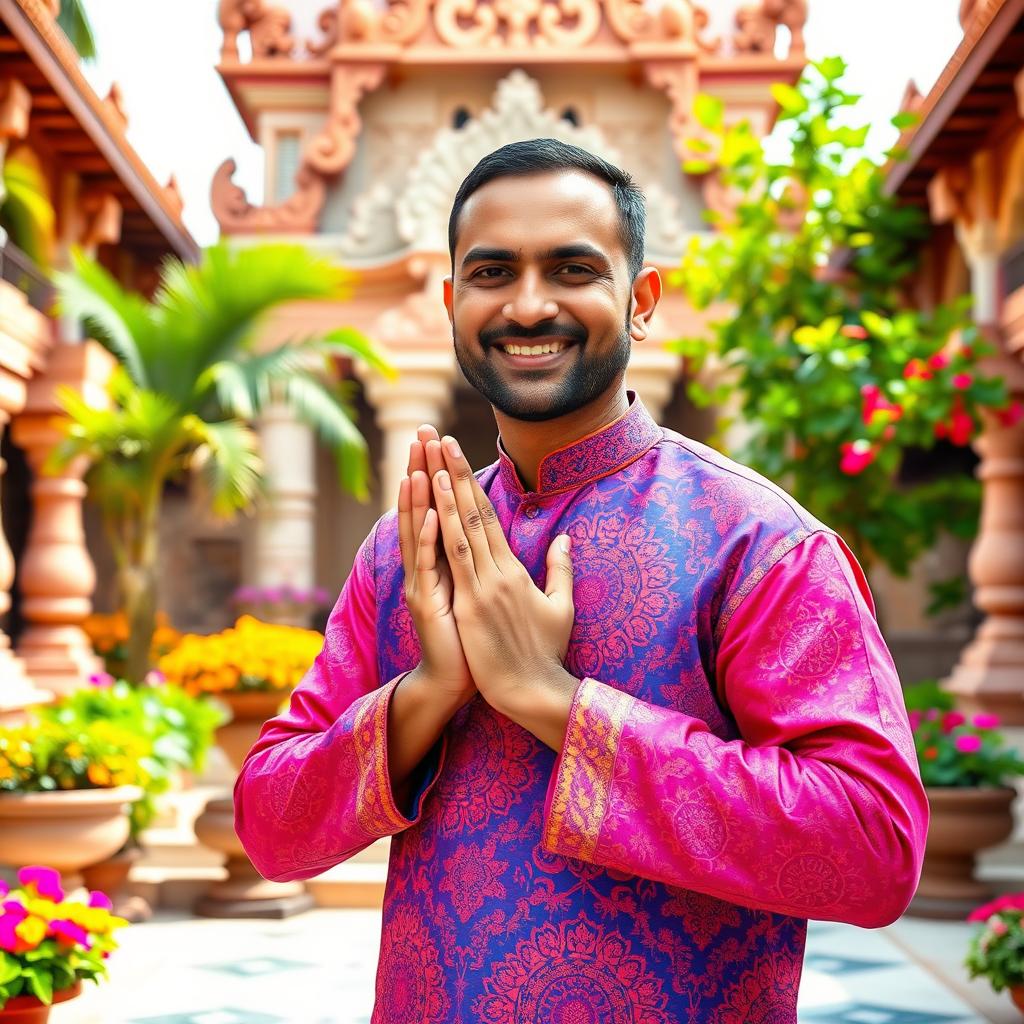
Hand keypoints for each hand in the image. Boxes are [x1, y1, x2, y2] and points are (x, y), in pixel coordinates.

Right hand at [397, 426, 474, 706]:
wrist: (455, 681)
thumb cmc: (473, 639)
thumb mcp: (484, 594)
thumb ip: (490, 563)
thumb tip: (501, 539)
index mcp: (445, 560)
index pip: (441, 506)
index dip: (441, 473)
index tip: (444, 440)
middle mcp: (428, 566)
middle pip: (424, 507)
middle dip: (424, 468)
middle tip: (423, 431)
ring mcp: (424, 583)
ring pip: (419, 531)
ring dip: (420, 495)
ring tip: (421, 461)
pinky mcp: (427, 605)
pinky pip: (426, 567)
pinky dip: (428, 541)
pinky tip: (432, 514)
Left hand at [431, 435, 576, 720]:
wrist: (534, 690)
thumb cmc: (546, 653)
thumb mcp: (560, 607)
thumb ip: (560, 570)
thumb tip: (565, 538)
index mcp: (516, 571)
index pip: (489, 519)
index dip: (472, 486)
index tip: (457, 457)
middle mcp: (498, 572)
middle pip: (474, 515)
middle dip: (456, 476)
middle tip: (441, 441)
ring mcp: (483, 588)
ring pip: (461, 532)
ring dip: (447, 496)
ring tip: (435, 462)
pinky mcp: (469, 607)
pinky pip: (453, 564)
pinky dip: (442, 535)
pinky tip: (432, 510)